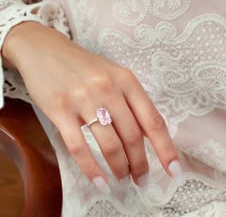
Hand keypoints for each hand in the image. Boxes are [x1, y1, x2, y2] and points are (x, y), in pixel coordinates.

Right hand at [3, 21, 181, 191]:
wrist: (45, 50)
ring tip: (122, 178)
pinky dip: (91, 169)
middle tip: (141, 178)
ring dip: (120, 167)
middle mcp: (108, 89)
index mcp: (126, 80)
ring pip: (109, 144)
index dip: (166, 148)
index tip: (174, 170)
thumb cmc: (83, 66)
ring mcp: (83, 99)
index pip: (153, 120)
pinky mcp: (60, 110)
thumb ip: (130, 102)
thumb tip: (145, 135)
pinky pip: (79, 146)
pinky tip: (99, 181)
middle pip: (133, 136)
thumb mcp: (113, 76)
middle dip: (140, 163)